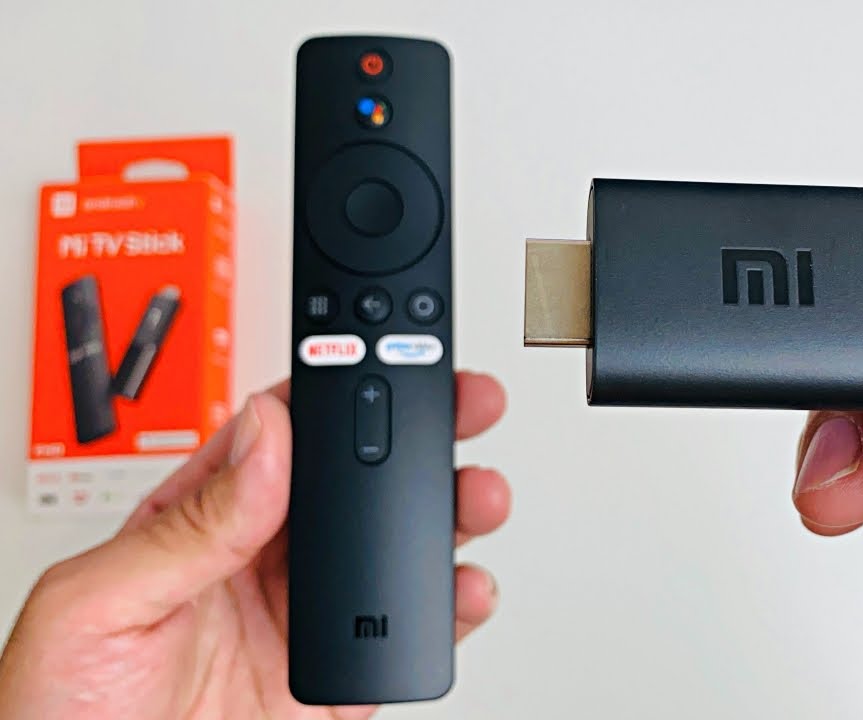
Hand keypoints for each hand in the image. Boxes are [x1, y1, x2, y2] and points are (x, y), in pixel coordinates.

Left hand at [0, 372, 508, 719]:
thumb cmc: (58, 709)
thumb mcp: (99, 601)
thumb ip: (188, 523)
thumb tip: (264, 439)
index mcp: (199, 521)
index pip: (280, 436)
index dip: (335, 389)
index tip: (384, 354)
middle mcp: (262, 561)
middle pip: (357, 482)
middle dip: (421, 437)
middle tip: (463, 405)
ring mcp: (305, 619)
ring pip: (398, 549)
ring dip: (449, 515)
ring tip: (478, 494)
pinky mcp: (338, 682)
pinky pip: (410, 636)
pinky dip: (452, 609)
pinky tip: (464, 585)